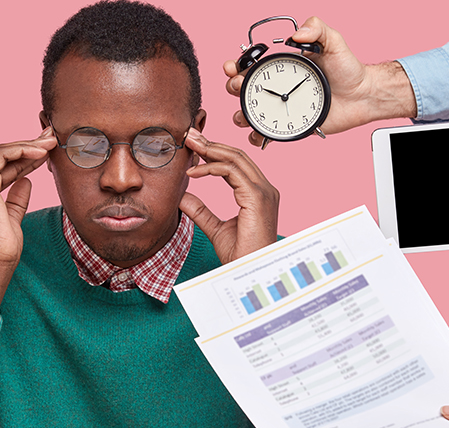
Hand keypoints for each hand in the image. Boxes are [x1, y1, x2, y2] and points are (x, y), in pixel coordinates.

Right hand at [0, 126, 56, 319]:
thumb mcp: (13, 217)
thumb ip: (17, 198)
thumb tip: (27, 180)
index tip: (48, 151)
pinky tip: (40, 152)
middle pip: (2, 156)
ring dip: (28, 145)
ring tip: (51, 142)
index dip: (26, 157)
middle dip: (29, 145)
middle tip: (52, 137)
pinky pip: (1, 156)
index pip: (3, 167)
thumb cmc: (3, 248)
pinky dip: (21, 151)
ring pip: (2, 152)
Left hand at [179, 128, 279, 263]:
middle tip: (189, 135)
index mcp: (258, 194)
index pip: (236, 164)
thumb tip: (183, 197)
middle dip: (211, 143)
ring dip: (210, 149)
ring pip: (235, 159)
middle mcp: (265, 189)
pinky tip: (194, 171)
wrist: (251, 271)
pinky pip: (232, 172)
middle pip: (237, 155)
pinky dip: (211, 168)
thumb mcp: (215, 228)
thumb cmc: (241, 255)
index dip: (214, 153)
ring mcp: (263, 192)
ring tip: (189, 144)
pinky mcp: (257, 197)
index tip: (194, 147)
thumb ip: (201, 210)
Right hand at [223, 17, 415, 146]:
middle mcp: (277, 88)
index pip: (250, 66)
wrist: (362, 96)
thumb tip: (298, 33)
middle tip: (240, 88)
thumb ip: (317, 28)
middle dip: (234, 88)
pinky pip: (265, 135)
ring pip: (249, 114)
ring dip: (240, 115)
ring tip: (245, 115)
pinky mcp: (289, 127)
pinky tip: (259, 134)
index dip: (236, 66)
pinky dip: (256, 137)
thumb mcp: (333, 42)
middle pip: (242, 90)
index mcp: (281, 68)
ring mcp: (281, 109)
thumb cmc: (348, 69)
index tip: (234, 68)